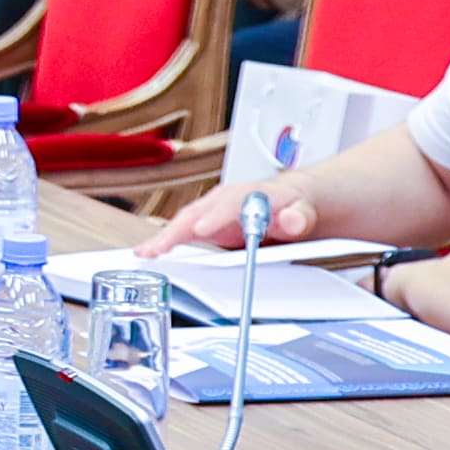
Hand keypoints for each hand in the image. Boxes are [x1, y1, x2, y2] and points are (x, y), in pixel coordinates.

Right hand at [143, 185, 318, 258]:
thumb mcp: (305, 211)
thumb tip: (291, 219)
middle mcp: (225, 201)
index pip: (230, 204)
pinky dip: (164, 244)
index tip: (202, 228)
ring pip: (184, 223)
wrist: (291, 203)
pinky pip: (181, 234)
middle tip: (157, 248)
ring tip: (145, 254)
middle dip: (176, 231)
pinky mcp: (205, 226)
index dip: (216, 217)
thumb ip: (299, 217)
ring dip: (163, 239)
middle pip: (196, 214)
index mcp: (249, 194)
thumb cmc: (294, 206)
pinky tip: (150, 254)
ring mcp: (212, 213)